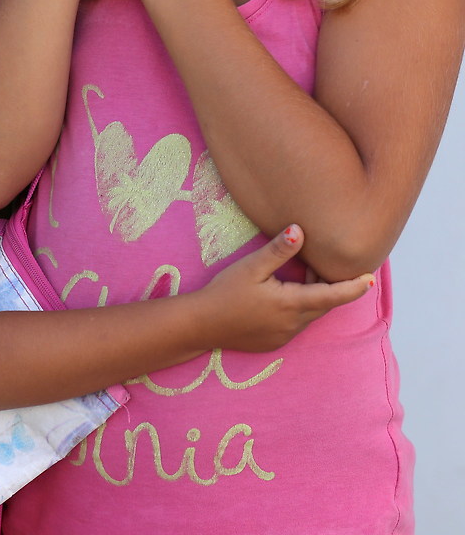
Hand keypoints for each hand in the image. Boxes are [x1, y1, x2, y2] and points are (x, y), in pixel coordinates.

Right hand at [197, 225, 373, 352]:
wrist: (201, 325)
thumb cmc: (225, 292)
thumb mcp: (251, 267)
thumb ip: (278, 250)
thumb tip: (301, 231)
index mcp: (291, 304)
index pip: (332, 295)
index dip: (353, 288)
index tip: (371, 279)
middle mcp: (293, 324)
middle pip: (324, 304)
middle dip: (331, 286)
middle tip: (328, 263)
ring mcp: (284, 336)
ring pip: (310, 314)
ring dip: (313, 296)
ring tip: (304, 274)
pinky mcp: (274, 341)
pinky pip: (297, 323)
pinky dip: (300, 308)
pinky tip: (283, 294)